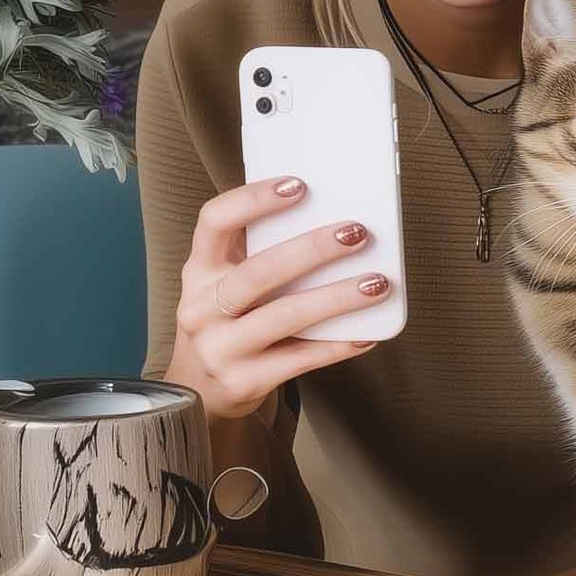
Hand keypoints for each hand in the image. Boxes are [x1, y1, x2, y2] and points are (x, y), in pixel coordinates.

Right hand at [165, 176, 385, 423]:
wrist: (200, 391)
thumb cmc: (227, 321)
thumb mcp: (225, 283)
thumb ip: (260, 252)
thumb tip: (332, 218)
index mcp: (199, 270)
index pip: (214, 221)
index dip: (253, 199)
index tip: (299, 185)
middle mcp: (202, 307)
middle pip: (258, 271)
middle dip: (312, 249)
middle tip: (357, 233)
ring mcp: (219, 348)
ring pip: (284, 316)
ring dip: (336, 297)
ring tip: (376, 283)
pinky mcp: (242, 382)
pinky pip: (299, 359)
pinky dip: (338, 344)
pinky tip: (366, 332)